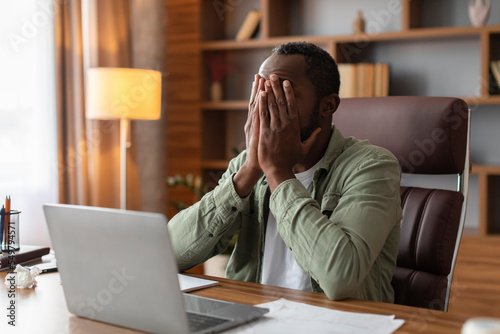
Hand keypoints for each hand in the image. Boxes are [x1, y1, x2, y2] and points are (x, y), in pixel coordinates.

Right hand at [233, 75, 264, 197]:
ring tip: (259, 79)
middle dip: (259, 88)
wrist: (256, 165)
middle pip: (257, 102)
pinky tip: (260, 94)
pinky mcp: (257, 130)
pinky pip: (259, 115)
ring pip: (257, 105)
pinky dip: (260, 104)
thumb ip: (271, 131)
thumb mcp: (266, 141)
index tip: (264, 81)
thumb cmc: (264, 155)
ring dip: (259, 91)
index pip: (261, 104)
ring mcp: (255, 125)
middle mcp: (255, 122)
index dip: (262, 93)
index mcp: (258, 123)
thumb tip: (277, 125)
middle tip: (259, 74)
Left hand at [258, 75, 320, 190]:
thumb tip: (321, 129)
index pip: (292, 105)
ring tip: (266, 80)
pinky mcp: (264, 131)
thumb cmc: (290, 160)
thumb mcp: (304, 149)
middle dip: (277, 87)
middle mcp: (284, 124)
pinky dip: (262, 103)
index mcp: (294, 127)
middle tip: (274, 75)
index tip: (287, 82)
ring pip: (272, 106)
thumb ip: (313, 138)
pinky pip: (263, 114)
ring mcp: (274, 127)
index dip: (289, 92)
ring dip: (269, 92)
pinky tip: (260, 94)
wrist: (278, 169)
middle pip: (281, 102)